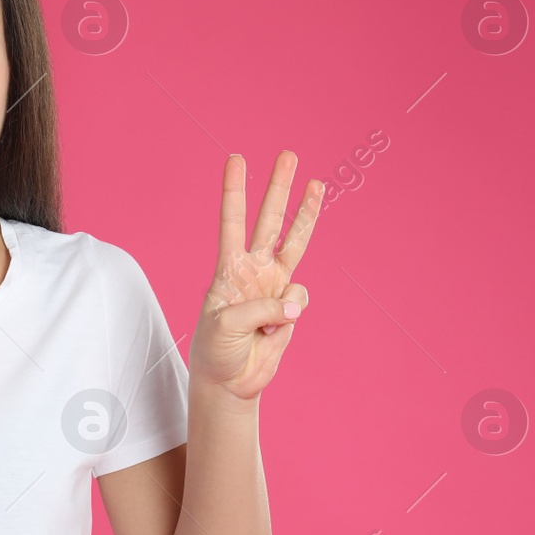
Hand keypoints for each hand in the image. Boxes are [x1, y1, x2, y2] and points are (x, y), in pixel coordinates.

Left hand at [189, 151, 322, 401]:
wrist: (230, 379)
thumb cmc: (216, 349)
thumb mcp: (225, 327)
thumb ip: (260, 310)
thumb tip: (294, 305)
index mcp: (229, 268)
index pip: (231, 221)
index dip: (234, 191)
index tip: (236, 159)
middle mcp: (254, 269)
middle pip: (269, 220)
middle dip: (278, 188)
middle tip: (288, 155)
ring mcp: (274, 285)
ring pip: (296, 241)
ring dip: (307, 212)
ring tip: (317, 183)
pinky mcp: (290, 307)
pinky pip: (300, 300)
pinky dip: (291, 314)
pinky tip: (274, 329)